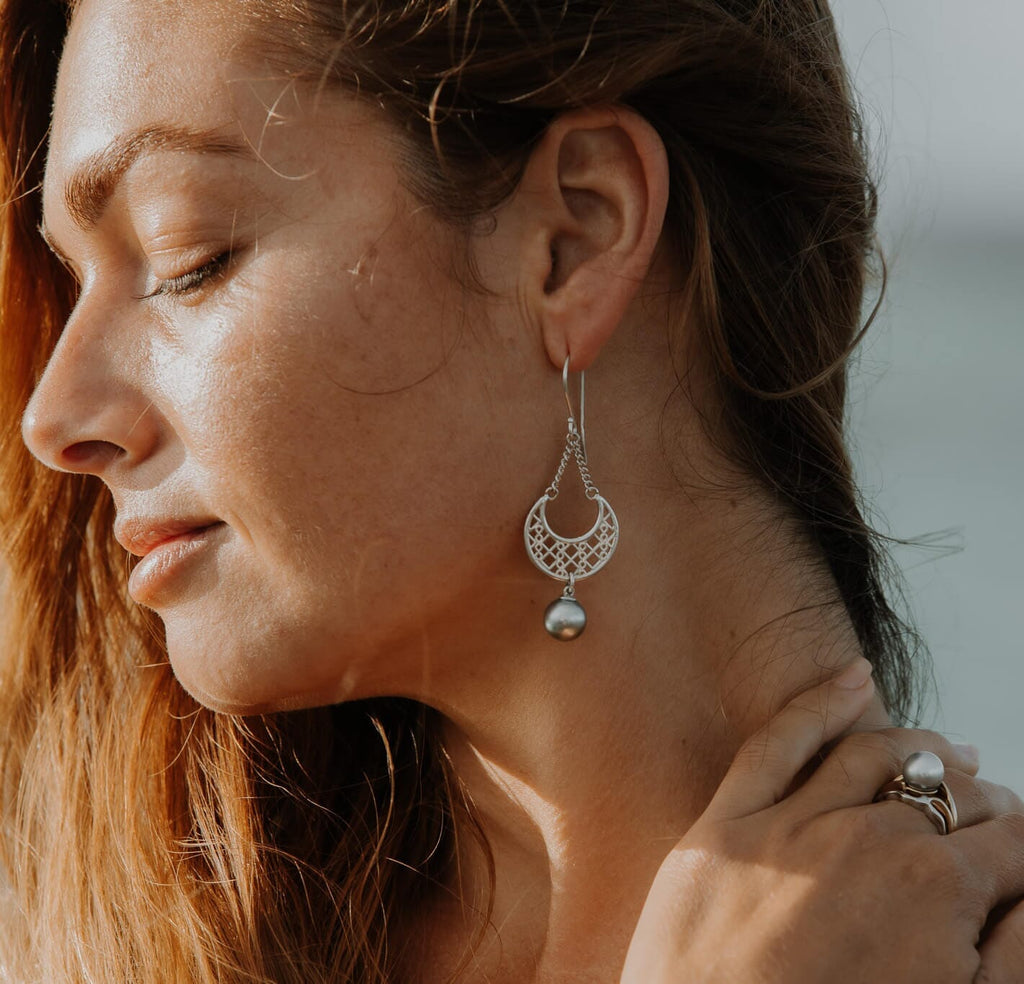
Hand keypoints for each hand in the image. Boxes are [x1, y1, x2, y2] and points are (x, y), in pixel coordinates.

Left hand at [621, 659, 1023, 983]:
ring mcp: (790, 825)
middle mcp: (866, 839)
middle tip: (990, 815)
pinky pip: (777, 743)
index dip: (1020, 846)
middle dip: (980, 802)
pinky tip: (856, 679)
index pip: (1008, 840)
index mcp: (936, 890)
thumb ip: (1010, 954)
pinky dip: (820, 700)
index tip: (1018, 851)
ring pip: (874, 754)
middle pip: (946, 794)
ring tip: (950, 752)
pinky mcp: (725, 826)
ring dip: (923, 748)